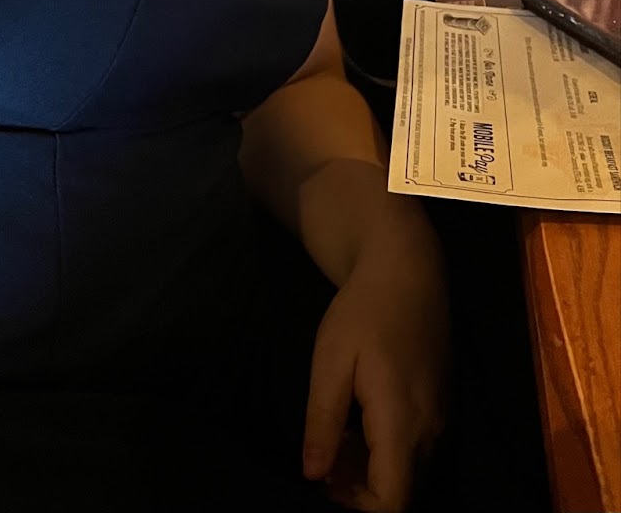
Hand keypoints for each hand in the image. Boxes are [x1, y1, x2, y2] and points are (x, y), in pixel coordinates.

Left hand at [303, 222, 447, 510]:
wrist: (407, 267)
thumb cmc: (363, 310)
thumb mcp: (330, 360)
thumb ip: (322, 422)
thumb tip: (313, 476)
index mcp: (402, 421)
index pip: (392, 500)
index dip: (359, 507)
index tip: (326, 484)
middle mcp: (431, 428)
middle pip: (402, 488)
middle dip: (361, 488)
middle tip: (324, 457)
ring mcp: (441, 415)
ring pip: (410, 468)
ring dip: (373, 468)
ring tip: (335, 435)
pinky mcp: (442, 402)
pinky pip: (417, 445)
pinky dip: (387, 447)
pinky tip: (358, 419)